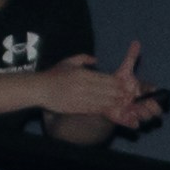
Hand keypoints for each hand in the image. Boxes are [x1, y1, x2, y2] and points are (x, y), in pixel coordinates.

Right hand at [42, 44, 162, 130]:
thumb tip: (95, 60)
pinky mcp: (76, 107)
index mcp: (82, 73)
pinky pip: (92, 108)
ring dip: (114, 103)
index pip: (103, 78)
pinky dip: (103, 109)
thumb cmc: (53, 75)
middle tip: (130, 96)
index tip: (125, 84)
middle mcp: (82, 85)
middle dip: (118, 93)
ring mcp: (79, 97)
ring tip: (124, 104)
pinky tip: (111, 110)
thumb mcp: (68, 61)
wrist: (39, 88)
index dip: (116, 82)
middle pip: (105, 89)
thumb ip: (83, 59)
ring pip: (101, 100)